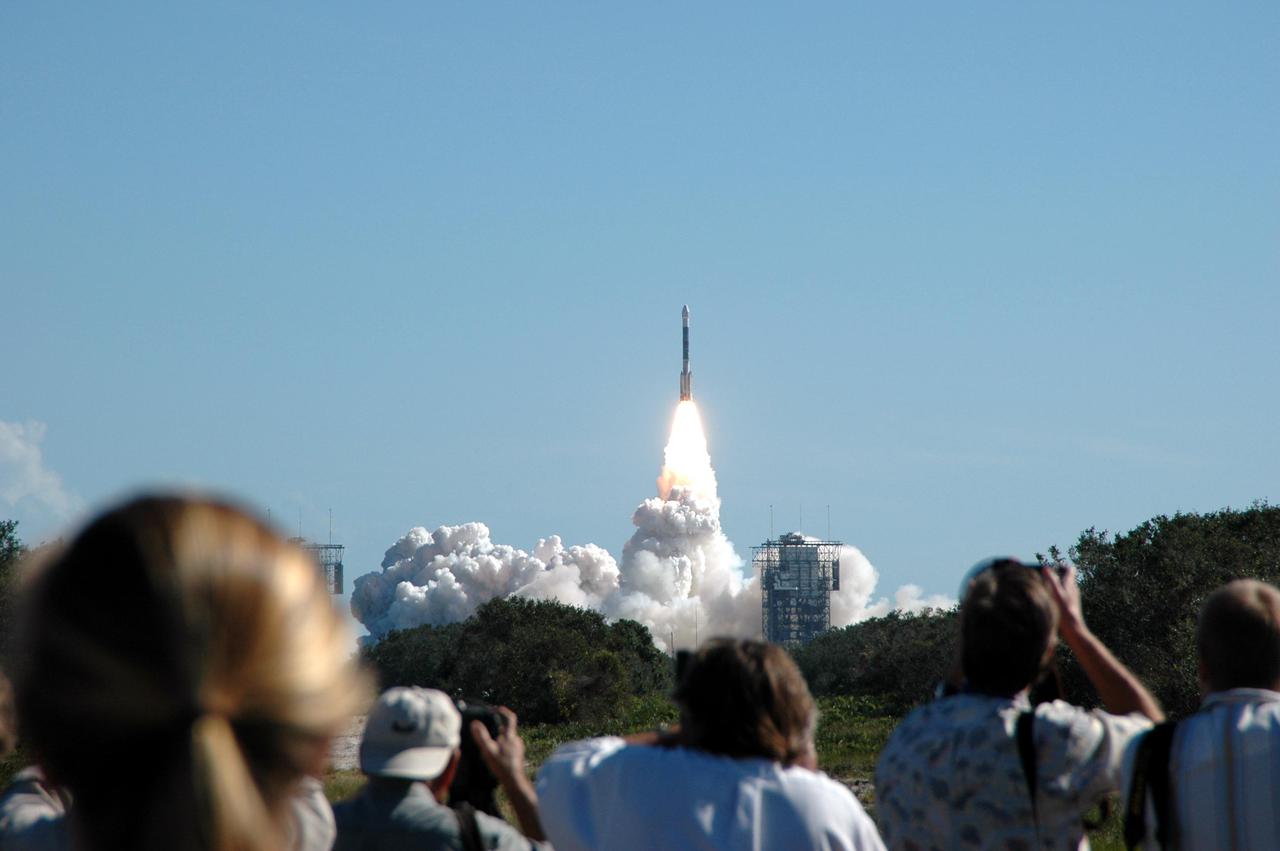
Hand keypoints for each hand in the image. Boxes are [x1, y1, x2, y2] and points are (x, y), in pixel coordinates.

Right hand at [471, 706, 546, 840]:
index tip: (496, 709)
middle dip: (498, 728)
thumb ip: (481, 737)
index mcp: (510, 736)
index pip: (510, 718)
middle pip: (507, 729)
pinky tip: (496, 755)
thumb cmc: (502, 766)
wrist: (514, 781)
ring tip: (490, 744)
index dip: (504, 712)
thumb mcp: (489, 751)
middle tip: (488, 730)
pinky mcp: (518, 756)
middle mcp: (516, 740)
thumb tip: (475, 723)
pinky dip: (503, 747)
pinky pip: (510, 747)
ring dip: (500, 739)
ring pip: (508, 739)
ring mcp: (518, 749)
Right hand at [1041, 562, 1085, 638]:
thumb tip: (1046, 568)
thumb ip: (1051, 580)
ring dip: (1055, 587)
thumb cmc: (1065, 611)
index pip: (1069, 570)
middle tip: (1043, 578)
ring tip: (1044, 590)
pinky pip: (1062, 597)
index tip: (1052, 568)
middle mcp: (1073, 590)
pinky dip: (1056, 596)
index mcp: (1070, 584)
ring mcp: (1072, 599)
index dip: (1061, 566)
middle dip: (1056, 576)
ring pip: (1063, 588)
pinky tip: (1048, 603)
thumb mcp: (1056, 594)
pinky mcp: (1069, 607)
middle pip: (1065, 579)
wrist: (1073, 630)